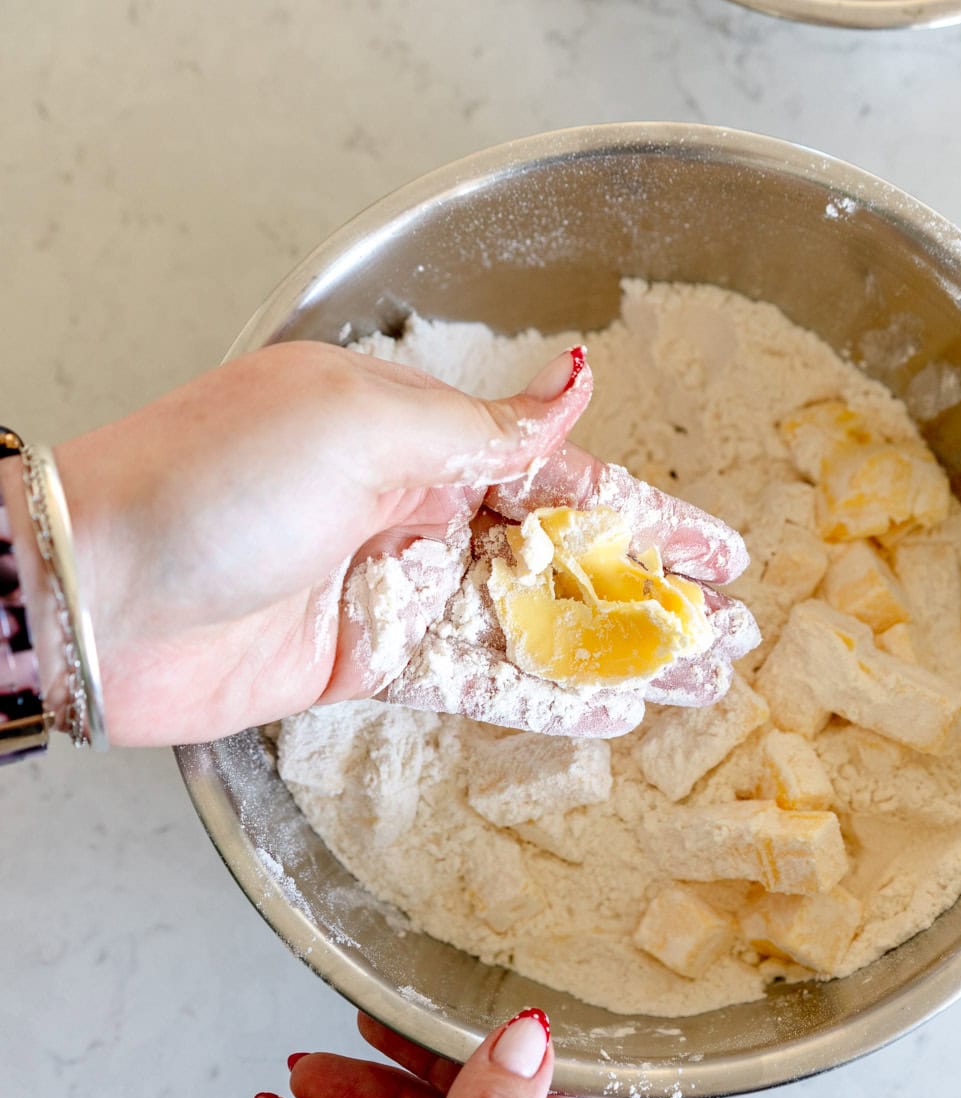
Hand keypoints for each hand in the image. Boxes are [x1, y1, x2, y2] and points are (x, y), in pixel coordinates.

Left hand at [39, 341, 754, 744]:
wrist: (97, 590)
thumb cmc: (213, 478)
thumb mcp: (361, 425)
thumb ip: (483, 427)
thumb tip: (577, 383)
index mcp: (414, 431)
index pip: (560, 473)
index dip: (646, 515)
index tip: (719, 551)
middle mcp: (411, 505)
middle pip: (557, 557)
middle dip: (645, 594)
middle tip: (727, 629)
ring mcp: (390, 589)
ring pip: (527, 627)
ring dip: (612, 654)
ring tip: (696, 677)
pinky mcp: (361, 662)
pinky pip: (471, 680)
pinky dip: (540, 698)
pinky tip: (609, 714)